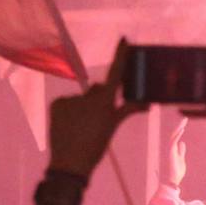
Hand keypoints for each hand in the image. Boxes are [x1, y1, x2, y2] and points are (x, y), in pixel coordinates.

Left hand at [47, 42, 145, 177]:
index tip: (124, 39)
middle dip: (100, 98)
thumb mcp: (113, 127)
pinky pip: (68, 102)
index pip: (115, 73)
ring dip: (84, 106)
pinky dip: (69, 110)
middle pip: (98, 90)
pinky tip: (69, 125)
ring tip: (82, 125)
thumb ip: (128, 110)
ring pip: (83, 97)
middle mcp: (87, 96)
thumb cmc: (96, 146)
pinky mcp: (57, 104)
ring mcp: (71, 100)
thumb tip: (148, 103)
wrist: (69, 164)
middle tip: (99, 117)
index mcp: (104, 102)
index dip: (120, 56)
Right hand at [162, 118, 188, 188]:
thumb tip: (182, 143)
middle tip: (185, 119)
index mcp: (174, 150)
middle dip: (180, 126)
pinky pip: (173, 142)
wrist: (172, 181)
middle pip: (175, 135)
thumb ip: (181, 151)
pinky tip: (182, 129)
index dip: (180, 130)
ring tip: (184, 121)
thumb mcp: (181, 159)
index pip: (176, 137)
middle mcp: (171, 149)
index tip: (184, 124)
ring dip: (179, 128)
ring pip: (173, 137)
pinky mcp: (171, 154)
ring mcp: (171, 151)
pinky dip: (177, 135)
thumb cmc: (176, 172)